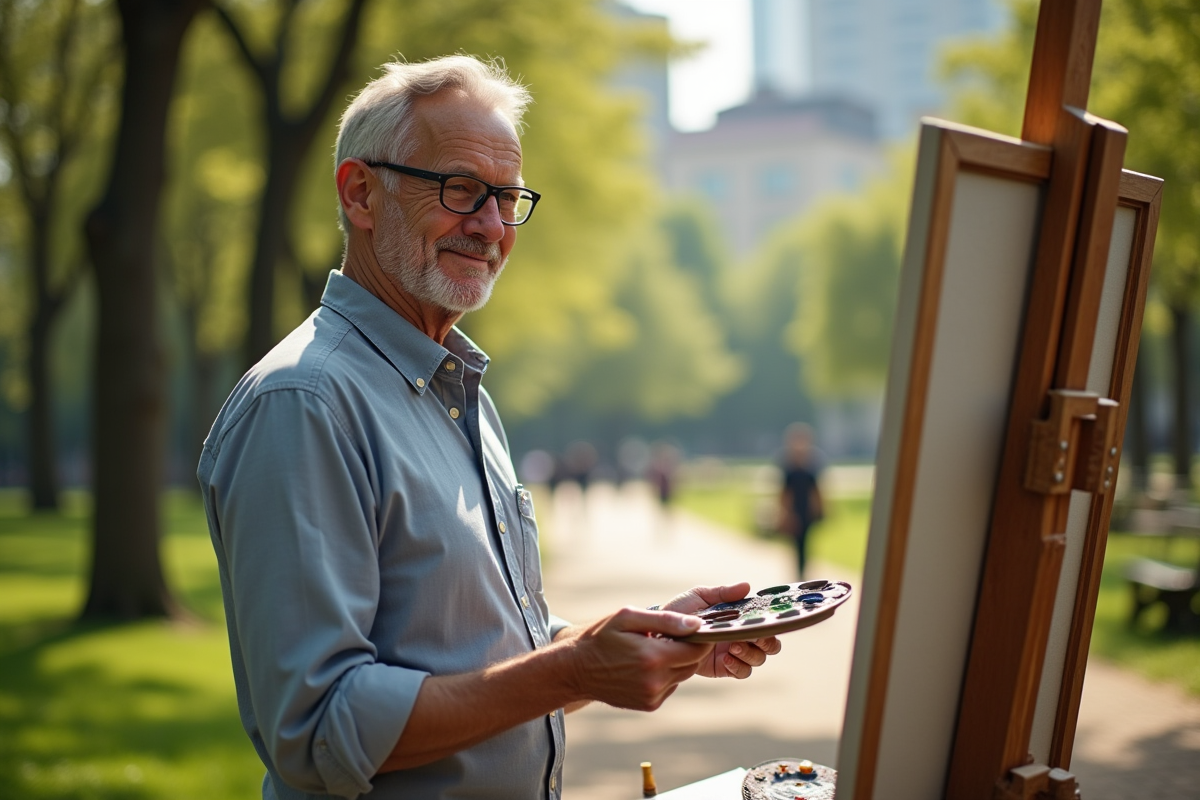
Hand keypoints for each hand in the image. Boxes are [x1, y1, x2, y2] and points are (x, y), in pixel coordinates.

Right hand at [564, 607, 712, 710]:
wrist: (576, 670)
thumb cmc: (600, 638)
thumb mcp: (628, 617)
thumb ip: (665, 620)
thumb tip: (696, 624)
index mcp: (652, 657)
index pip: (697, 649)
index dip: (701, 636)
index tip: (694, 627)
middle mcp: (656, 681)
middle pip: (693, 663)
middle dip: (688, 648)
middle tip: (671, 635)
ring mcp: (653, 696)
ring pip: (683, 675)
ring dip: (677, 661)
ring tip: (654, 649)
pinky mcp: (649, 705)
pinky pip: (670, 686)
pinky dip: (666, 674)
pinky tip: (647, 665)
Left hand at [660, 583, 782, 679]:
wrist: (660, 633)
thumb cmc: (680, 611)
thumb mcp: (700, 597)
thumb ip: (723, 593)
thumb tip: (747, 586)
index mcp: (738, 618)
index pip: (765, 624)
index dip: (770, 625)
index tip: (763, 621)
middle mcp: (740, 636)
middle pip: (770, 645)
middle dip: (766, 642)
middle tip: (752, 636)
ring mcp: (733, 653)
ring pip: (757, 659)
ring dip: (751, 653)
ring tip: (733, 646)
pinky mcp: (723, 668)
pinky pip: (742, 672)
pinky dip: (739, 666)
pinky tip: (727, 659)